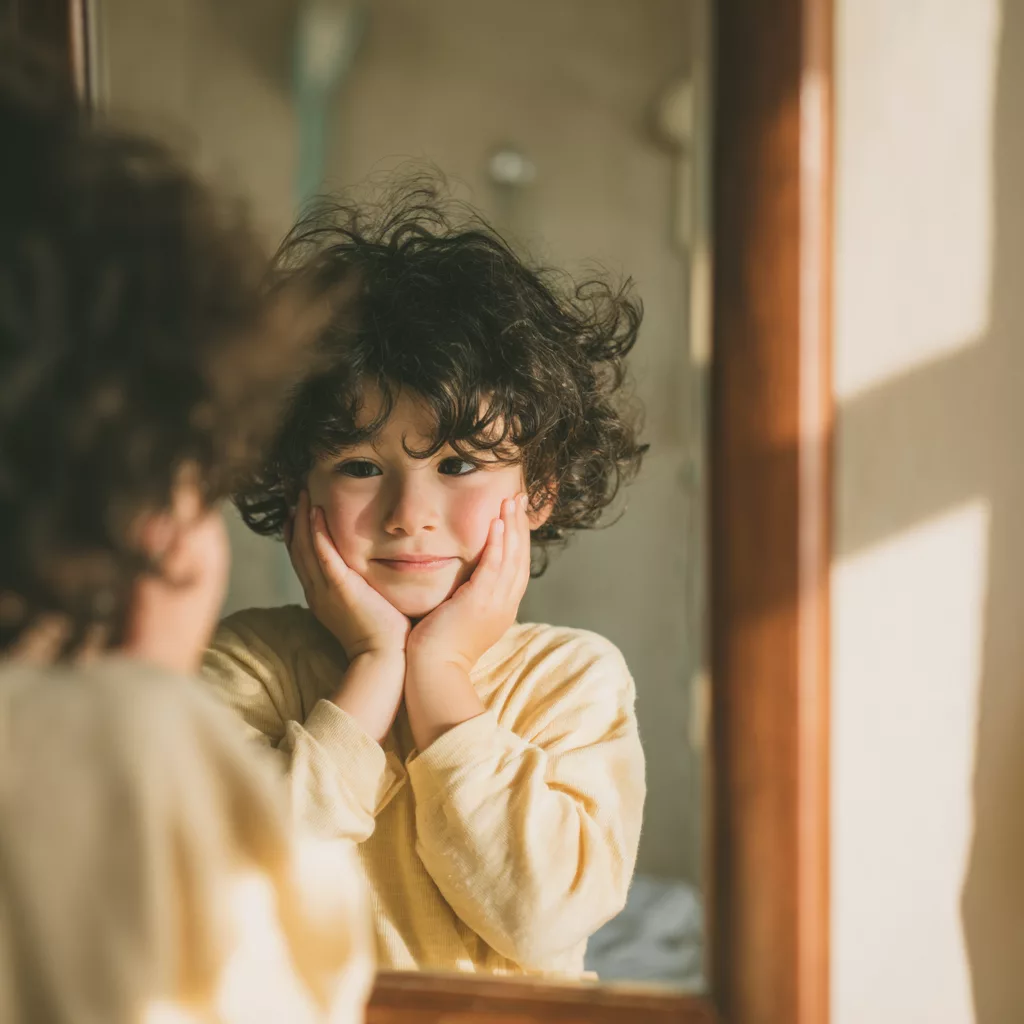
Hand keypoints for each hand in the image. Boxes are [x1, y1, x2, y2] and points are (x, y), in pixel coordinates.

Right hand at [287, 490, 409, 660]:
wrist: (384, 659)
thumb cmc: (384, 637)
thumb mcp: (367, 607)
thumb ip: (363, 588)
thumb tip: (372, 575)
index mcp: (322, 596)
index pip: (303, 558)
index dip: (298, 533)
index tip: (297, 511)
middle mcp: (317, 591)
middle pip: (297, 549)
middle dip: (294, 520)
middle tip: (294, 494)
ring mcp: (325, 589)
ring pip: (304, 547)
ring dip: (302, 518)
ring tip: (302, 494)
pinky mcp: (340, 588)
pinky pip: (322, 555)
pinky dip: (316, 533)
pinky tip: (316, 512)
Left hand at [407, 493, 530, 672]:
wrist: (435, 671)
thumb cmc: (442, 648)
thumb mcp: (466, 619)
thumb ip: (473, 598)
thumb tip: (468, 583)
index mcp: (504, 608)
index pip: (518, 566)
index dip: (519, 538)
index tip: (516, 515)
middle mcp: (505, 604)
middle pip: (520, 558)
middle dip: (520, 526)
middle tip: (519, 498)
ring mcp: (495, 603)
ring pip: (511, 558)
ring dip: (512, 527)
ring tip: (511, 501)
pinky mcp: (479, 602)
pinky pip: (493, 567)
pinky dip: (497, 545)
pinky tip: (497, 524)